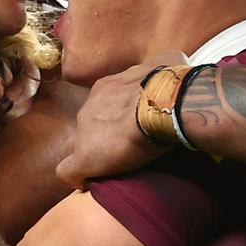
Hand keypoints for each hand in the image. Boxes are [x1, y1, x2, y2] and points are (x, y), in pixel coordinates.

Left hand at [56, 52, 186, 187]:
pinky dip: (77, 178)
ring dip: (88, 155)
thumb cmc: (168, 83)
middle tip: (118, 148)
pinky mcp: (85, 157)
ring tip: (106, 167)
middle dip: (97, 136)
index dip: (111, 118)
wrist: (163, 102)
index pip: (100, 105)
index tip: (125, 128)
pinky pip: (69, 172)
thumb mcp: (167, 64)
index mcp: (107, 88)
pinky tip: (87, 184)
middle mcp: (90, 107)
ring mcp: (84, 132)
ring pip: (74, 146)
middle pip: (85, 125)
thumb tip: (176, 61)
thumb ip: (164, 65)